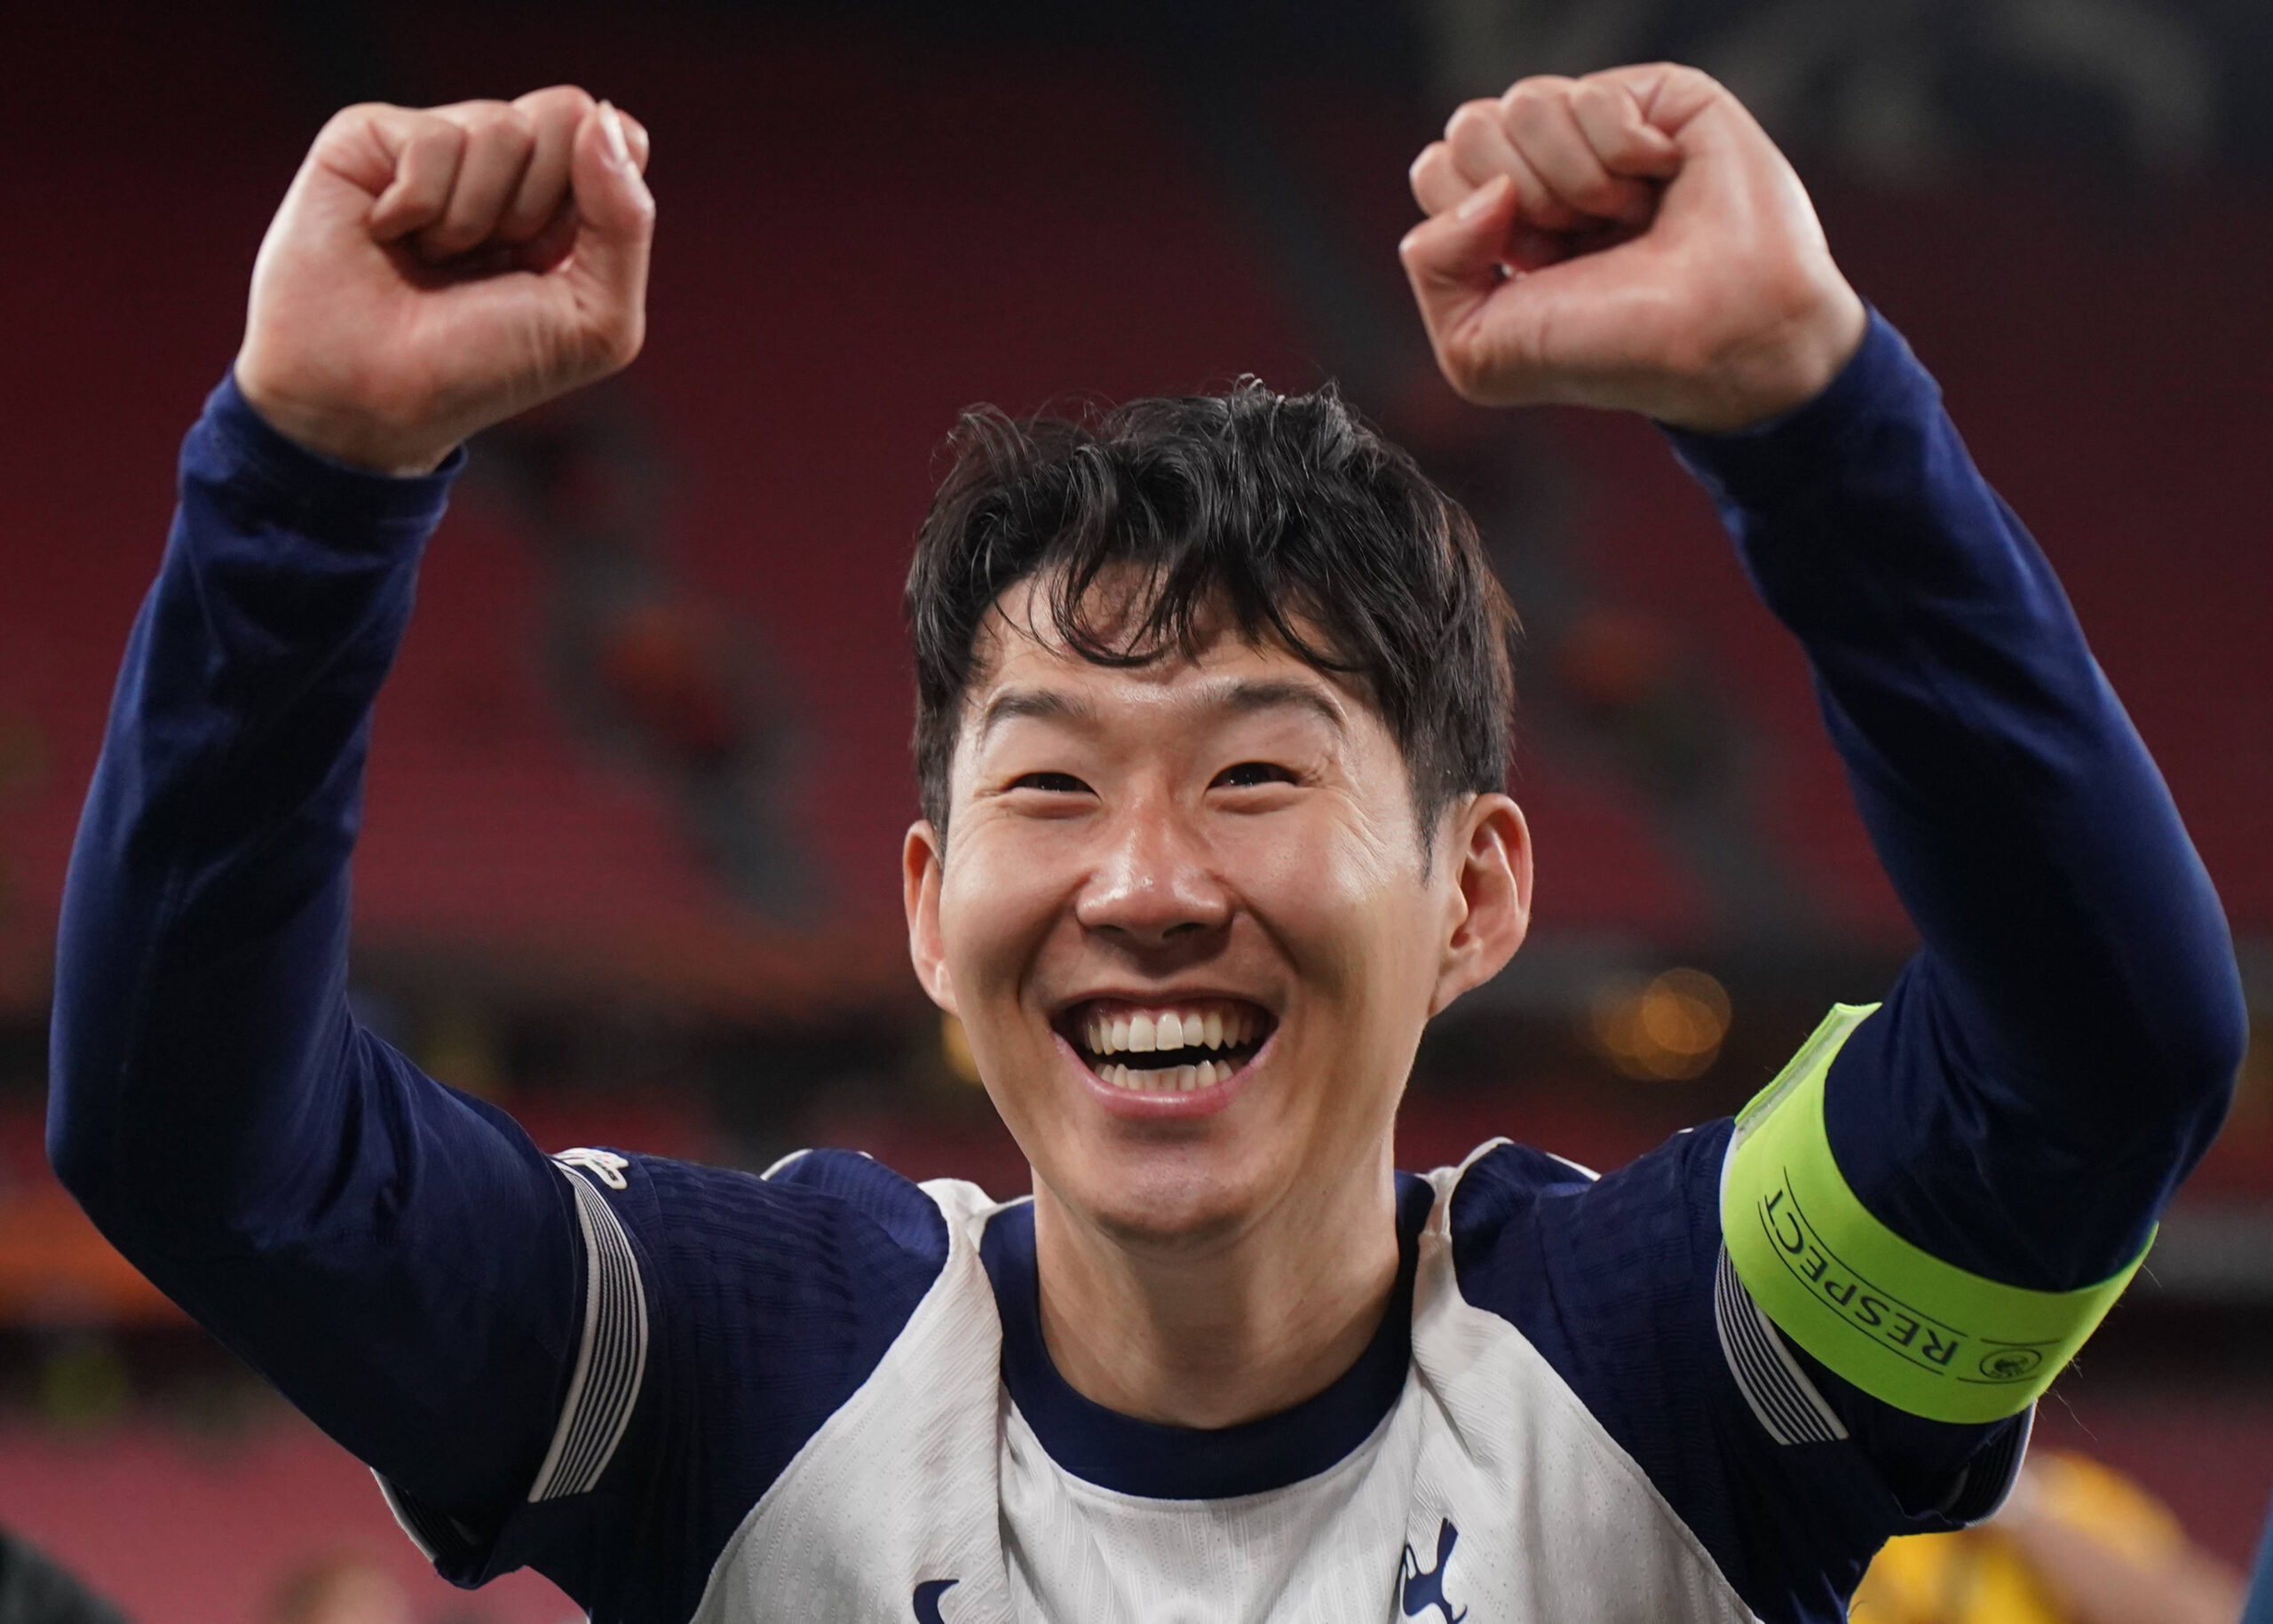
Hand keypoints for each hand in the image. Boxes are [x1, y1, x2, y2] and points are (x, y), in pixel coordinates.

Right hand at [235, 87, 654, 474]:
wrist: (370, 396)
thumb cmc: (483, 367)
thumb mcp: (595, 321)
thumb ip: (626, 224)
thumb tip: (606, 118)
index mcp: (569, 204)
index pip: (621, 137)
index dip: (601, 186)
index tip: (557, 255)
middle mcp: (507, 165)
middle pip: (567, 111)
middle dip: (540, 204)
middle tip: (495, 259)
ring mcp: (439, 145)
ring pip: (502, 126)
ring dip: (475, 218)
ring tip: (435, 259)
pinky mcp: (372, 136)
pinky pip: (433, 137)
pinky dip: (420, 205)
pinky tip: (389, 235)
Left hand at [1400, 65, 1865, 430]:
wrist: (1717, 339)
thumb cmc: (1611, 351)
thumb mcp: (1476, 351)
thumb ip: (1430, 266)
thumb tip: (1484, 186)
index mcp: (1499, 219)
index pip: (1437, 168)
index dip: (1470, 222)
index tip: (1533, 268)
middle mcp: (1547, 168)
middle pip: (1471, 127)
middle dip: (1521, 198)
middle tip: (1579, 244)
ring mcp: (1603, 131)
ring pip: (1526, 103)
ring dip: (1574, 181)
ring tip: (1626, 220)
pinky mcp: (1660, 99)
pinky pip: (1593, 95)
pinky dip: (1623, 154)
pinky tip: (1661, 184)